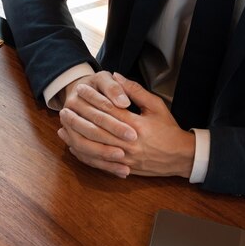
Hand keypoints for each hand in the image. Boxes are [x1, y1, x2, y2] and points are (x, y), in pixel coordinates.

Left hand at [66, 73, 195, 177]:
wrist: (181, 157)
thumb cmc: (169, 129)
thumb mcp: (157, 106)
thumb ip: (136, 91)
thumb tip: (116, 77)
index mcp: (137, 125)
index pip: (109, 109)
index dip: (93, 98)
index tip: (81, 89)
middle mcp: (129, 142)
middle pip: (98, 128)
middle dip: (79, 117)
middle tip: (65, 106)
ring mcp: (125, 158)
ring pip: (95, 147)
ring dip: (77, 136)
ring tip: (63, 125)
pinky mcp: (123, 168)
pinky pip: (99, 163)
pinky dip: (84, 155)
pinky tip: (73, 146)